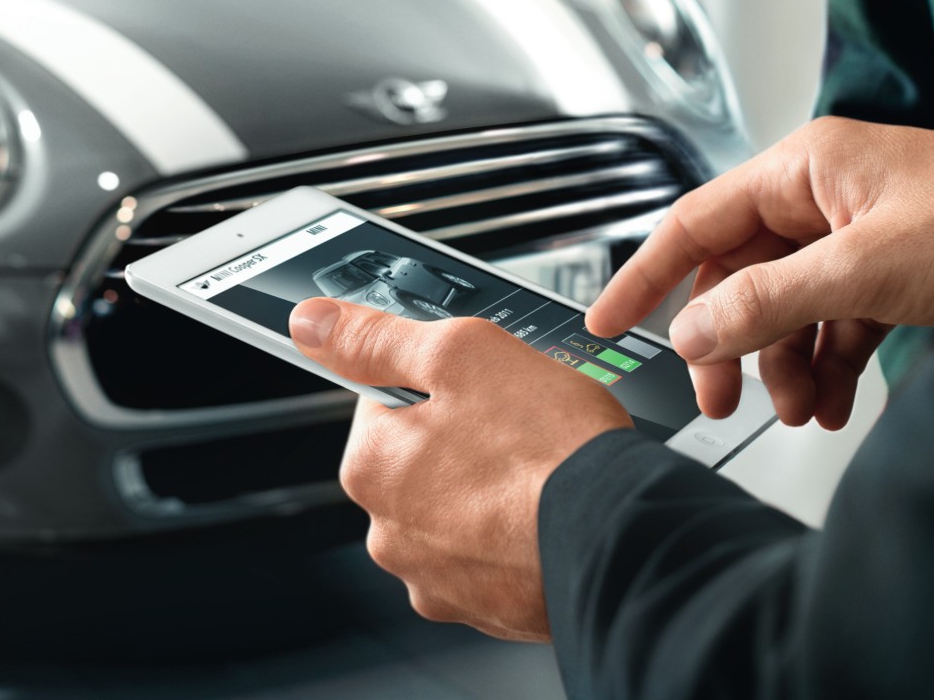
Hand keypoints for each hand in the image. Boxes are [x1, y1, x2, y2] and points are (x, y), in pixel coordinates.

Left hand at [289, 297, 632, 641]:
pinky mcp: (484, 609)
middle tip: (521, 426)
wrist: (621, 539)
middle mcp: (390, 532)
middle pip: (420, 459)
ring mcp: (436, 579)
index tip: (482, 385)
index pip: (386, 400)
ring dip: (487, 492)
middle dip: (463, 439)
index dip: (442, 380)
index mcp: (372, 465)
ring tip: (542, 473)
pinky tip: (546, 516)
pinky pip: (489, 558)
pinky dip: (512, 538)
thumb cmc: (551, 449)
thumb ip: (378, 338)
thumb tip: (312, 324)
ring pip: (456, 510)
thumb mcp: (463, 353)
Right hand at [586, 117, 933, 428]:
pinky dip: (828, 362)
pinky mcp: (896, 268)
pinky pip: (835, 318)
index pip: (697, 221)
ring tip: (802, 409)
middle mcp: (826, 192)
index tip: (608, 324)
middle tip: (724, 400)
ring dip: (786, 360)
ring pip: (789, 303)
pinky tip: (834, 401)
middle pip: (742, 272)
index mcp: (806, 166)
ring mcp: (861, 231)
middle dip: (732, 341)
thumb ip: (769, 301)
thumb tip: (695, 331)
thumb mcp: (864, 270)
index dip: (647, 275)